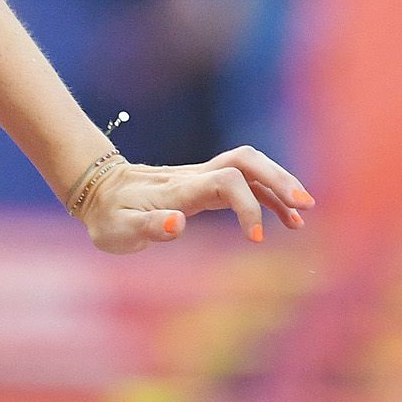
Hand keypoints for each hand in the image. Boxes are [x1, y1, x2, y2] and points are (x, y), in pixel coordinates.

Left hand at [80, 145, 312, 253]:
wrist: (98, 192)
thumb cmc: (109, 217)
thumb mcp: (119, 231)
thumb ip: (149, 227)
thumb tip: (179, 224)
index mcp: (179, 189)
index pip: (226, 181)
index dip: (248, 206)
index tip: (257, 238)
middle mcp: (196, 177)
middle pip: (247, 162)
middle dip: (279, 180)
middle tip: (303, 207)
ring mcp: (202, 177)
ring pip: (250, 168)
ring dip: (279, 186)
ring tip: (301, 216)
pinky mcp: (206, 184)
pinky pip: (244, 181)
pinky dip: (268, 195)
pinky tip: (284, 217)